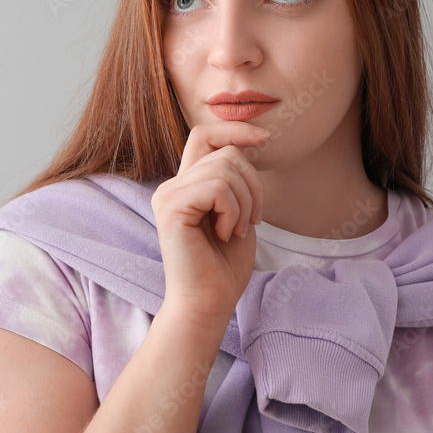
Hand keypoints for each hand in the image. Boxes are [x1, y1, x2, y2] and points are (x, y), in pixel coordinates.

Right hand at [151, 122, 268, 319]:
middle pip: (225, 152)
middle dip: (253, 184)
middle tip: (252, 221)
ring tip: (235, 230)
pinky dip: (233, 211)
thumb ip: (233, 182)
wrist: (207, 304)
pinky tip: (224, 233)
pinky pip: (217, 188)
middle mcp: (171, 186)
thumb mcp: (236, 214)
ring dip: (245, 202)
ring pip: (225, 169)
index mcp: (185, 186)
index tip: (265, 138)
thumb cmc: (224, 267)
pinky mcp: (171, 208)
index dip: (235, 129)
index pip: (204, 134)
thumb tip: (248, 144)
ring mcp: (168, 196)